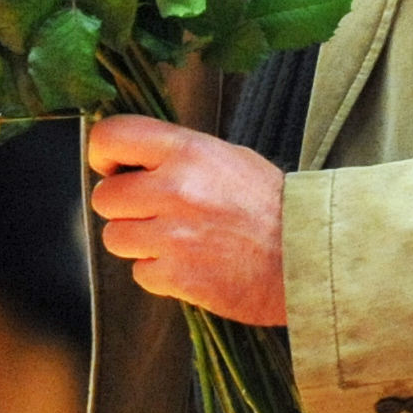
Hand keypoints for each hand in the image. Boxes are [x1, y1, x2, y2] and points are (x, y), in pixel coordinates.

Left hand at [87, 113, 285, 325]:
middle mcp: (174, 188)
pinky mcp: (177, 276)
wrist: (308, 257)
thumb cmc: (270, 205)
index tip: (114, 169)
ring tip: (178, 241)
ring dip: (139, 243)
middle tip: (157, 214)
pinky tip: (192, 265)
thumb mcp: (226, 158)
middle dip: (124, 208)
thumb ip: (176, 156)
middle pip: (104, 198)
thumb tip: (128, 159)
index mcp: (187, 151)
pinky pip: (140, 273)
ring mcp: (173, 235)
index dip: (103, 155)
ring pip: (115, 238)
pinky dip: (160, 274)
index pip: (111, 136)